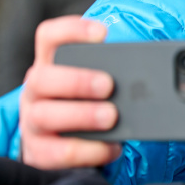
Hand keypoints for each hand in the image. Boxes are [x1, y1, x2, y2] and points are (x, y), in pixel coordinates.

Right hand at [20, 16, 121, 168]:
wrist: (66, 151)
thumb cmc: (87, 109)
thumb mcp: (96, 86)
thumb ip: (114, 74)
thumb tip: (152, 69)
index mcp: (50, 66)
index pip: (48, 37)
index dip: (71, 30)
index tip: (102, 33)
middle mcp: (35, 92)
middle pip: (42, 78)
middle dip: (77, 81)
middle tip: (108, 85)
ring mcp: (32, 123)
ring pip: (44, 116)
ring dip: (81, 115)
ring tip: (111, 117)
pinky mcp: (37, 153)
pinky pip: (56, 154)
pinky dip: (86, 151)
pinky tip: (111, 147)